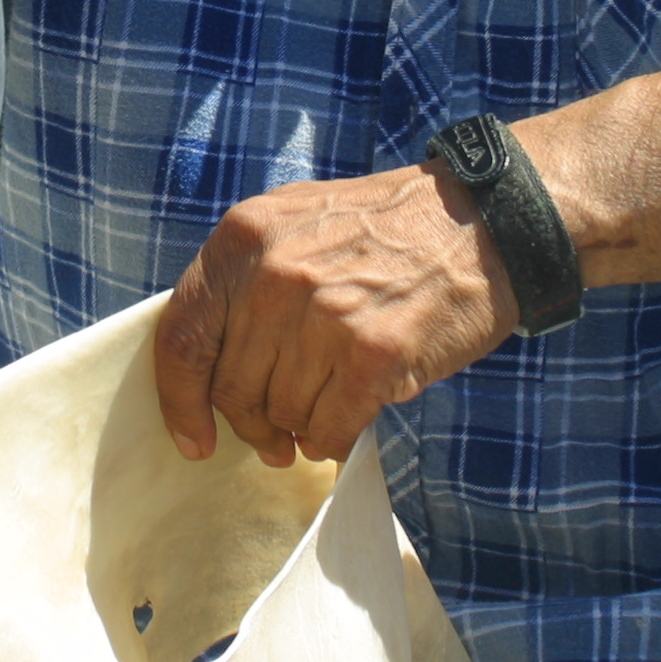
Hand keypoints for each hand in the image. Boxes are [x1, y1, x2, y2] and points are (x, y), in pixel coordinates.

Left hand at [155, 164, 515, 467]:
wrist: (481, 221)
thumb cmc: (383, 230)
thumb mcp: (295, 222)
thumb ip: (244, 281)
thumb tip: (208, 365)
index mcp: (244, 238)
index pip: (183, 335)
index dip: (179, 399)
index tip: (193, 438)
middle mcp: (275, 276)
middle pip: (231, 386)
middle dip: (251, 421)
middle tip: (273, 433)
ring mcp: (324, 316)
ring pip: (282, 413)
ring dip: (300, 427)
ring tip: (324, 408)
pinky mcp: (373, 356)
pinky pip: (329, 430)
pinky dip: (334, 440)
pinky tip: (349, 420)